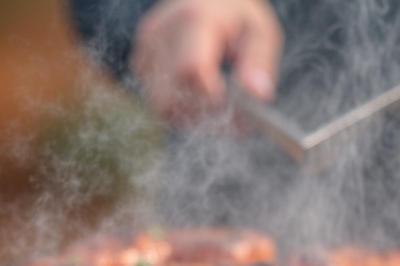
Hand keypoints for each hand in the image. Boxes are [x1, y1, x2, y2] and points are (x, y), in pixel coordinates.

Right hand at [131, 0, 282, 126]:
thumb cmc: (236, 15)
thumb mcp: (259, 32)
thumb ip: (259, 62)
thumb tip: (259, 95)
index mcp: (193, 19)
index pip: (191, 70)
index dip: (213, 99)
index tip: (238, 110)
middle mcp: (160, 32)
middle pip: (170, 96)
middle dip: (202, 115)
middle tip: (231, 117)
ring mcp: (145, 48)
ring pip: (161, 106)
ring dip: (191, 116)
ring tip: (217, 104)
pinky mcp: (140, 61)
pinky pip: (156, 102)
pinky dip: (180, 110)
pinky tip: (200, 97)